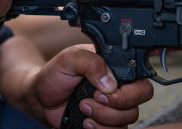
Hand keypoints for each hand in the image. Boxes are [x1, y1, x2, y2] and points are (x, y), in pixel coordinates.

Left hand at [32, 44, 153, 127]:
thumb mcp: (69, 59)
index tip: (109, 90)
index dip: (131, 88)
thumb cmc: (55, 74)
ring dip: (104, 116)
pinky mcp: (106, 124)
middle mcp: (119, 87)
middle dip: (117, 103)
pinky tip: (86, 122)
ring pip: (128, 118)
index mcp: (115, 67)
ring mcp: (114, 107)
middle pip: (139, 100)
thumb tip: (110, 82)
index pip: (141, 77)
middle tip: (95, 97)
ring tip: (84, 106)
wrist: (40, 97)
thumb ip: (91, 62)